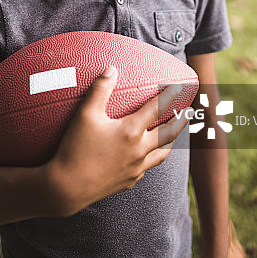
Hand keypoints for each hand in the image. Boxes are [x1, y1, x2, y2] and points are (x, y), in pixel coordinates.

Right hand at [46, 66, 188, 215]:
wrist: (67, 188)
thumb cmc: (75, 148)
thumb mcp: (85, 114)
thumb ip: (100, 89)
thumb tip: (112, 70)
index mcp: (130, 131)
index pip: (156, 109)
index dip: (169, 96)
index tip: (179, 88)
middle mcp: (139, 150)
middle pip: (168, 133)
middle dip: (181, 120)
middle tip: (190, 111)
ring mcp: (136, 168)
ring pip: (162, 154)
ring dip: (171, 141)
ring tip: (175, 134)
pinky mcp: (129, 181)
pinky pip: (147, 167)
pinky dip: (152, 157)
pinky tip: (147, 155)